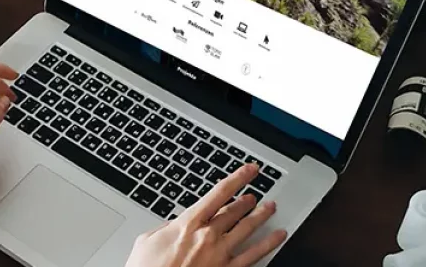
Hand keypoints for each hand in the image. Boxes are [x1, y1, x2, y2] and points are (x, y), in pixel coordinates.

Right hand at [125, 164, 285, 266]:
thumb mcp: (147, 240)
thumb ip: (166, 227)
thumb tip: (174, 224)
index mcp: (189, 224)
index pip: (219, 193)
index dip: (238, 178)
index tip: (249, 170)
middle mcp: (208, 236)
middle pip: (235, 211)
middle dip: (247, 199)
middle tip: (254, 193)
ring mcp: (221, 255)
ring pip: (248, 229)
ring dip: (261, 216)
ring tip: (270, 207)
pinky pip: (254, 256)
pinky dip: (269, 244)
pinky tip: (278, 237)